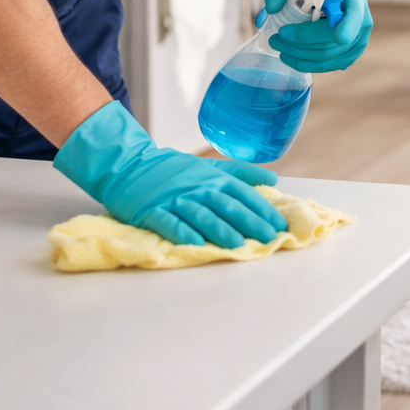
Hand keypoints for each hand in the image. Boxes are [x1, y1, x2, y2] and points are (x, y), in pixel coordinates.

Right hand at [55, 102, 288, 247]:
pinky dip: (182, 232)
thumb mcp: (209, 167)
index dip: (263, 210)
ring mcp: (174, 199)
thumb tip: (274, 179)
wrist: (130, 165)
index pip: (243, 194)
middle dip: (250, 223)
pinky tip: (195, 243)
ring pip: (201, 215)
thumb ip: (240, 173)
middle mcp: (197, 188)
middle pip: (227, 206)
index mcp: (213, 178)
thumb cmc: (173, 170)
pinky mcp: (151, 210)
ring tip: (237, 245)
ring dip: (220, 230)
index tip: (280, 226)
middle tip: (269, 238)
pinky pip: (168, 222)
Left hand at [266, 0, 371, 72]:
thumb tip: (273, 10)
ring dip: (298, 54)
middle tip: (276, 37)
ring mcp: (358, 42)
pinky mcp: (349, 56)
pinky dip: (306, 64)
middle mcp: (362, 22)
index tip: (339, 37)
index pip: (355, 16)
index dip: (349, 28)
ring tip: (278, 46)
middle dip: (301, 42)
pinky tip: (289, 57)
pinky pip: (327, 66)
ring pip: (327, 56)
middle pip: (333, 41)